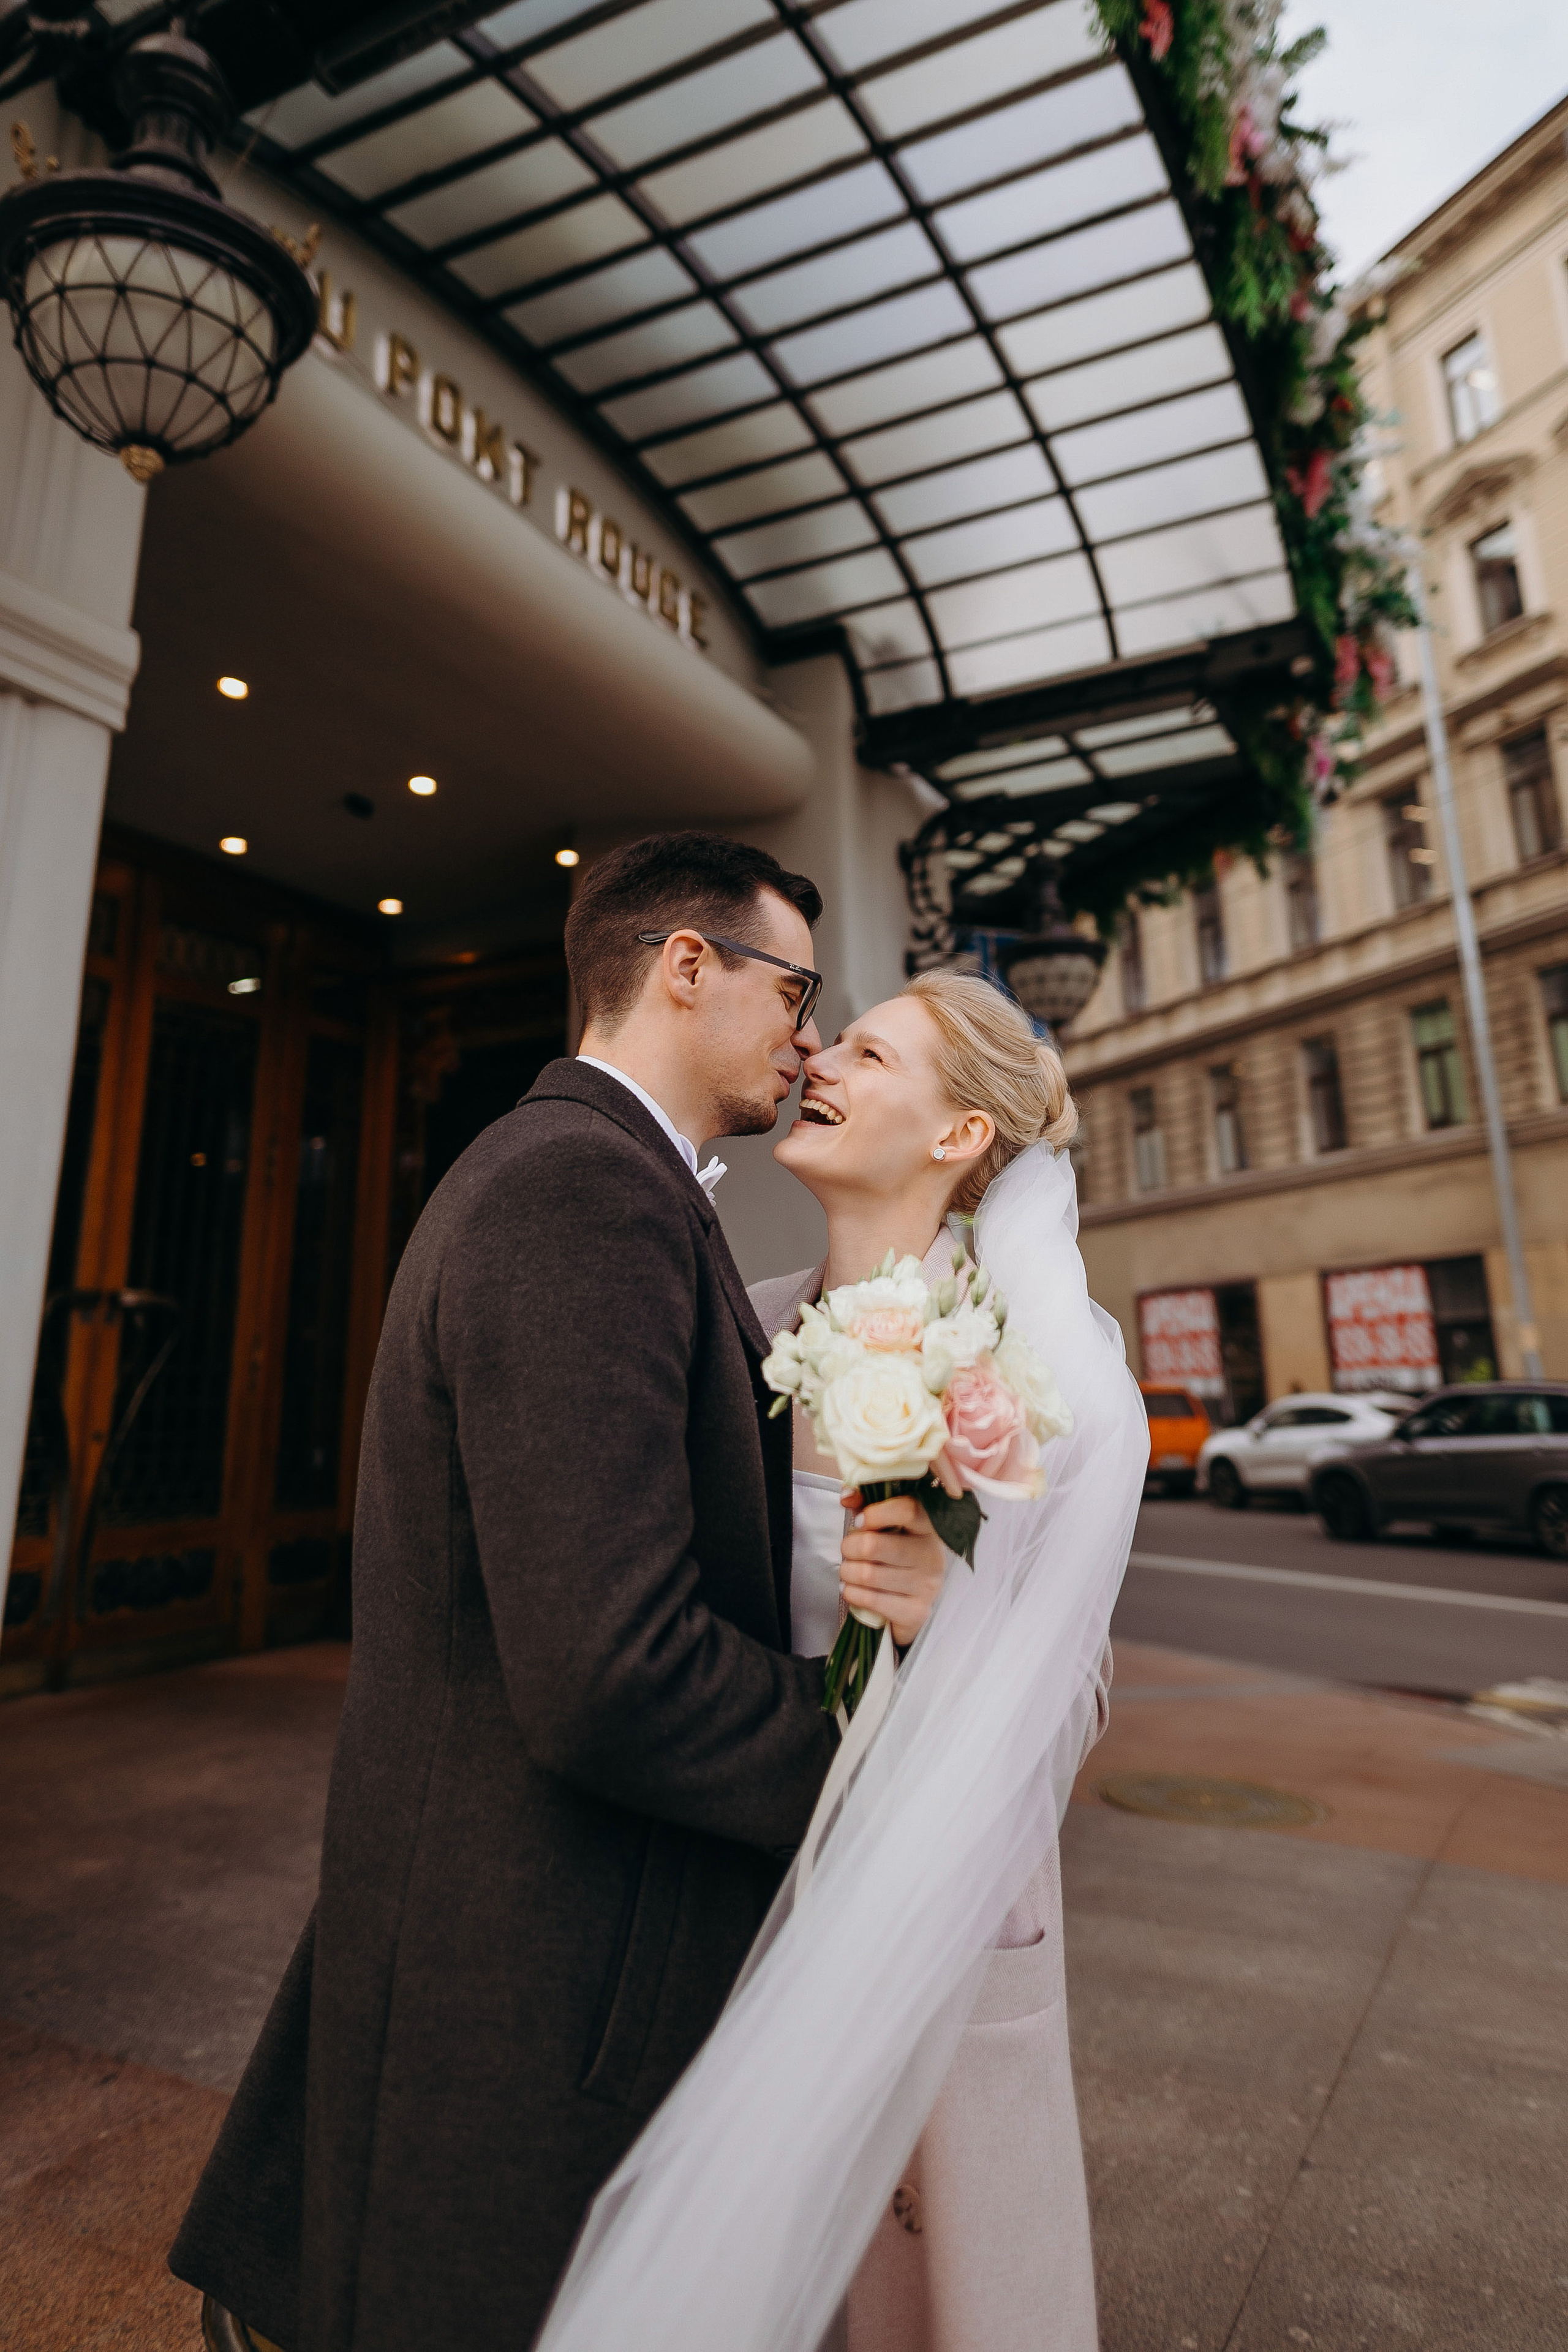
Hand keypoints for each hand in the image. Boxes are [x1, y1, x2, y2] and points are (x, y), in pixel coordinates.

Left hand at [838, 1491, 948, 1648]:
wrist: (910, 1606)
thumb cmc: (894, 1559)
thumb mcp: (884, 1528)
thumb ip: (866, 1506)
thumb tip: (847, 1496)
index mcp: (929, 1528)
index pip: (907, 1510)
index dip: (875, 1513)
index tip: (860, 1521)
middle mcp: (932, 1556)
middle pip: (873, 1545)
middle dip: (849, 1547)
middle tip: (849, 1551)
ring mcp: (927, 1586)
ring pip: (866, 1574)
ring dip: (847, 1572)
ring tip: (849, 1571)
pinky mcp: (916, 1612)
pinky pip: (869, 1600)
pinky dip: (852, 1593)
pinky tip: (854, 1590)